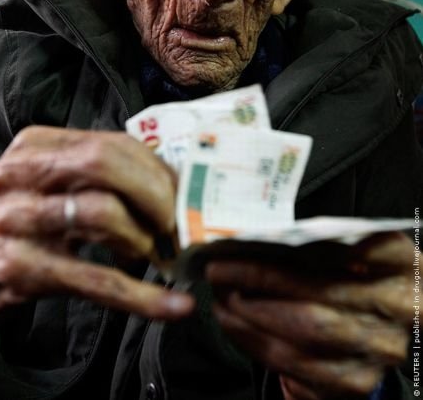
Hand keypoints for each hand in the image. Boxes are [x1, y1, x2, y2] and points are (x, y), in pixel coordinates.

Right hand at [0, 126, 193, 323]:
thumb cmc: (14, 225)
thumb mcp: (46, 188)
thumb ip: (92, 179)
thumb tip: (165, 187)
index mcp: (35, 148)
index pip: (112, 144)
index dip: (157, 170)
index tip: (184, 194)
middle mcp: (22, 176)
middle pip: (106, 164)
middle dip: (157, 194)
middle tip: (178, 223)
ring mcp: (17, 220)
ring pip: (102, 213)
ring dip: (145, 239)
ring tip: (153, 255)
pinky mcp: (19, 268)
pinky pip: (95, 279)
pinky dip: (142, 296)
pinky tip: (173, 305)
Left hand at [206, 232, 415, 398]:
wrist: (387, 323)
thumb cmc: (360, 272)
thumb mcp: (355, 245)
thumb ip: (321, 239)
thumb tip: (255, 236)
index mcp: (399, 263)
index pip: (339, 250)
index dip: (288, 248)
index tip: (240, 243)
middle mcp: (397, 308)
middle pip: (315, 296)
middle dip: (257, 283)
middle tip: (218, 272)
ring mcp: (378, 349)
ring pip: (303, 335)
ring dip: (250, 317)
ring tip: (221, 298)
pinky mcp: (356, 381)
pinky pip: (297, 368)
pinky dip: (257, 344)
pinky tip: (236, 325)